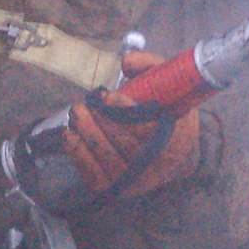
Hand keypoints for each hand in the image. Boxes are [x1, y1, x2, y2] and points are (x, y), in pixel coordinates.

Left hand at [63, 51, 199, 196]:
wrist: (178, 156)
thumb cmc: (170, 117)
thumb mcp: (169, 88)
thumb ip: (150, 68)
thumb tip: (125, 61)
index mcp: (172, 140)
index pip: (146, 129)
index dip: (125, 111)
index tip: (108, 96)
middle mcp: (156, 165)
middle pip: (123, 144)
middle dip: (99, 121)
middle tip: (83, 104)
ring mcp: (136, 180)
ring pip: (107, 159)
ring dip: (87, 135)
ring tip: (76, 114)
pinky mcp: (118, 188)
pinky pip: (95, 174)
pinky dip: (79, 155)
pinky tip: (69, 136)